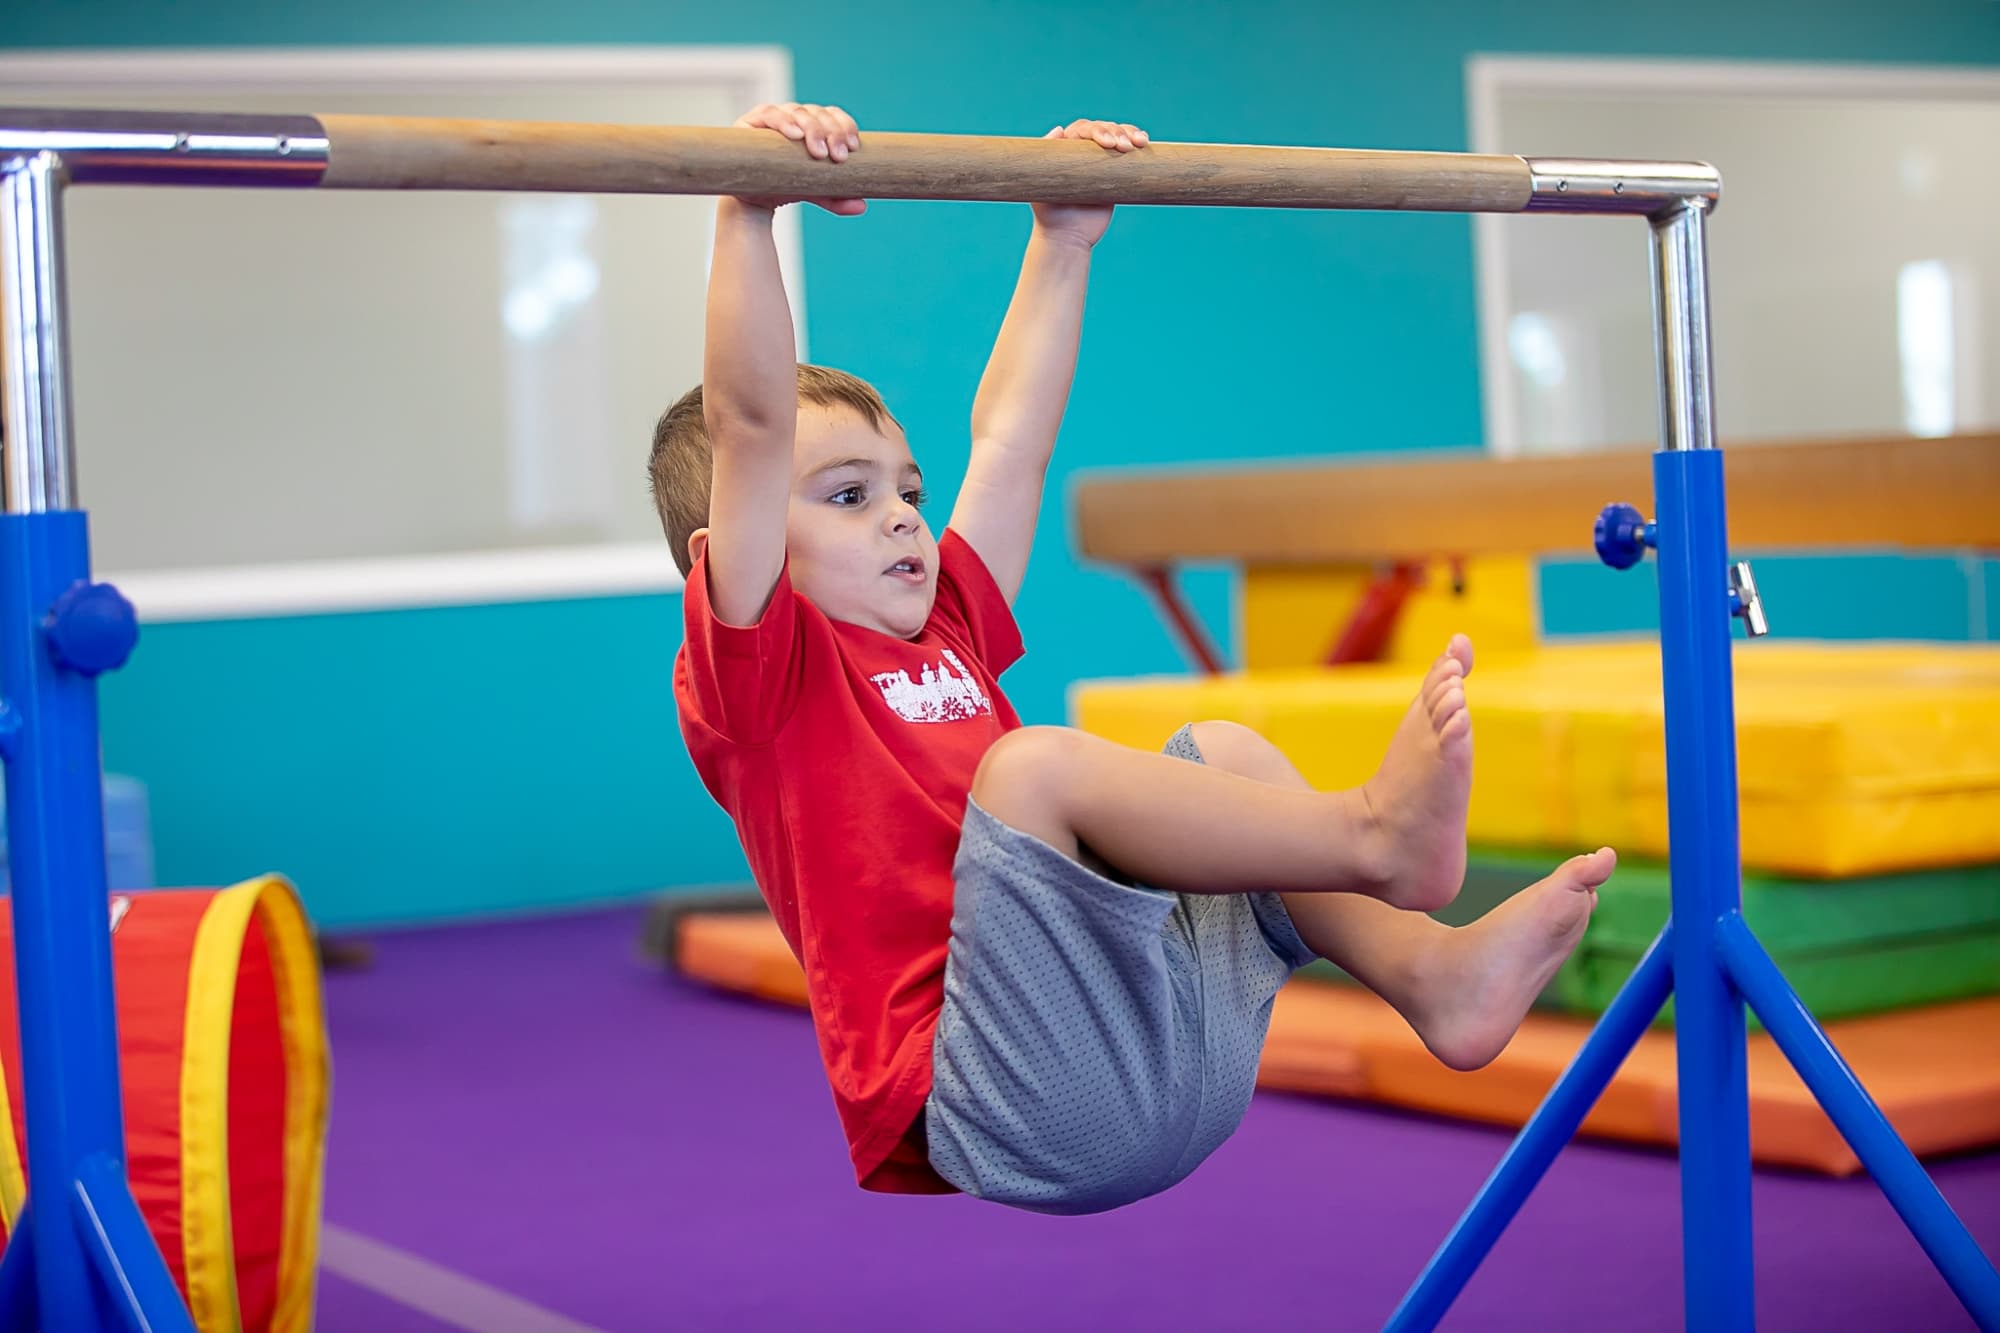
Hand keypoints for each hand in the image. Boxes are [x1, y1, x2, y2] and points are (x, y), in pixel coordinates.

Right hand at [729, 102, 865, 215]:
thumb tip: (861, 207)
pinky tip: (794, 135)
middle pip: (818, 113)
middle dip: (832, 132)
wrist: (753, 199)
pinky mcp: (750, 122)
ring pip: (797, 112)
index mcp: (813, 125)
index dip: (845, 126)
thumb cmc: (786, 187)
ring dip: (811, 128)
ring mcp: (773, 116)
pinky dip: (783, 122)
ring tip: (819, 151)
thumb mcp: (815, 192)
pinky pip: (769, 114)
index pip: (833, 115)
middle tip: (839, 157)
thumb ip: (837, 198)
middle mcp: (794, 116)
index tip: (854, 147)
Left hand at [1032, 118, 1149, 246]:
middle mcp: (1084, 150)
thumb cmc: (1049, 213)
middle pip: (1104, 129)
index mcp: (1067, 149)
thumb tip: (1060, 129)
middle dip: (1117, 132)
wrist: (1068, 237)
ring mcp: (1102, 160)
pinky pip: (1128, 153)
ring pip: (1118, 136)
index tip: (1107, 143)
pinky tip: (1144, 143)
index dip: (1097, 130)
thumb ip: (1044, 160)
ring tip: (1139, 143)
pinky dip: (1136, 143)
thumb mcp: (1041, 185)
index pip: (1083, 130)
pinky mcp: (1117, 172)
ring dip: (1130, 133)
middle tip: (1124, 147)